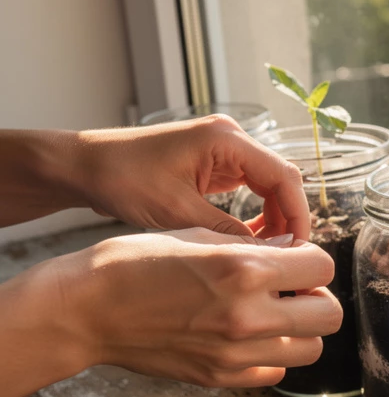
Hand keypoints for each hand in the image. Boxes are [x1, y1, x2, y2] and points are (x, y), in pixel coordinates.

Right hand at [39, 229, 341, 390]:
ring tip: (272, 314)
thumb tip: (292, 250)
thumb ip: (253, 246)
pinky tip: (248, 337)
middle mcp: (249, 314)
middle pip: (330, 314)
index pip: (323, 266)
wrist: (84, 311)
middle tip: (292, 289)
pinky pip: (275, 372)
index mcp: (245, 270)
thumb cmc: (132, 263)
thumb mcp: (196, 235)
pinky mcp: (220, 377)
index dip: (312, 260)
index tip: (295, 260)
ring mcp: (236, 352)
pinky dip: (272, 356)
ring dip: (300, 330)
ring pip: (311, 349)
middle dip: (317, 297)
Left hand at [73, 116, 309, 239]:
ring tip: (268, 253)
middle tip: (285, 257)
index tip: (298, 249)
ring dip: (273, 219)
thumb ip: (226, 232)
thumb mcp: (176, 212)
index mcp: (225, 140)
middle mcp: (230, 139)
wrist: (82, 166)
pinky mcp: (213, 164)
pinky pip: (250, 189)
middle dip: (288, 220)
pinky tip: (249, 240)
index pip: (284, 176)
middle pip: (281, 180)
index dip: (297, 215)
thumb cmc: (120, 179)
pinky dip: (255, 215)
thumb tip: (268, 254)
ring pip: (268, 186)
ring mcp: (223, 150)